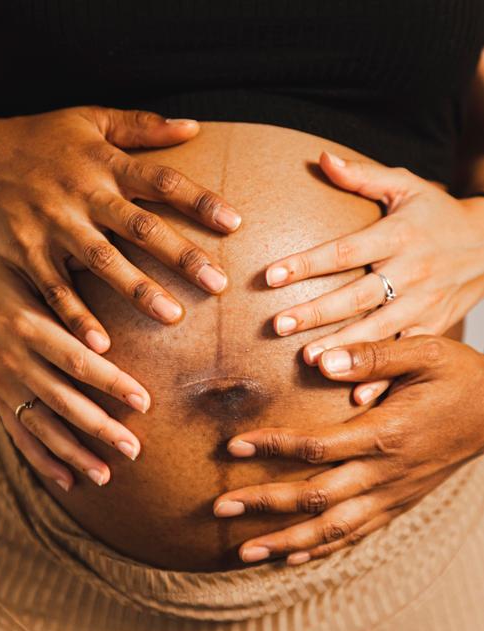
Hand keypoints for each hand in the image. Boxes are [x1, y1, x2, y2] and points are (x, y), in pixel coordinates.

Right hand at [0, 107, 240, 352]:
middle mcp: (84, 194)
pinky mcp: (28, 252)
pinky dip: (76, 316)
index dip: (198, 200)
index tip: (235, 224)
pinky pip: (55, 289)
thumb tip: (194, 126)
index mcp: (105, 162)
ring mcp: (54, 225)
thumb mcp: (91, 120)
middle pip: (139, 226)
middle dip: (180, 256)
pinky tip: (101, 345)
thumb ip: (142, 125)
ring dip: (138, 291)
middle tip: (218, 285)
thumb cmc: (42, 139)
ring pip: (103, 262)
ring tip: (173, 317)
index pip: (161, 180)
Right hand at [0, 250, 150, 490]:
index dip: (111, 383)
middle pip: (63, 402)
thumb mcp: (33, 273)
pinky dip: (42, 461)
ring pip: (42, 426)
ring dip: (75, 454)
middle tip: (135, 449)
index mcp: (30, 326)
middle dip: (100, 428)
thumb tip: (125, 276)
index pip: (78, 361)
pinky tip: (67, 481)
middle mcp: (16, 360)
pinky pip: (19, 435)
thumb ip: (71, 288)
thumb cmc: (4, 277)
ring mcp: (3, 385)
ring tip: (107, 475)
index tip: (144, 401)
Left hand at [213, 336, 483, 564]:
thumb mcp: (424, 352)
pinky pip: (357, 534)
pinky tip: (295, 557)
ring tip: (244, 551)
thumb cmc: (461, 377)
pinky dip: (323, 549)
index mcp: (385, 433)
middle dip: (265, 504)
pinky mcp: (399, 503)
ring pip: (333, 529)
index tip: (233, 446)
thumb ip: (372, 356)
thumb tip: (321, 361)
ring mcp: (393, 494)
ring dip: (287, 542)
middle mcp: (385, 472)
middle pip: (315, 497)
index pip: (316, 448)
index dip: (271, 447)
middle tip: (220, 508)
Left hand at [265, 151, 483, 402]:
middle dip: (317, 312)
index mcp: (398, 235)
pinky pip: (406, 354)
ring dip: (344, 347)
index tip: (270, 276)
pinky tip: (357, 395)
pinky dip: (385, 375)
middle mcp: (411, 271)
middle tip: (279, 326)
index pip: (345, 250)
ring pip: (380, 329)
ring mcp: (424, 303)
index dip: (307, 263)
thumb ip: (362, 175)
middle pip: (357, 294)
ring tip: (310, 361)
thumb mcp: (406, 186)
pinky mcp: (434, 326)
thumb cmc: (437, 213)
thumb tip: (321, 158)